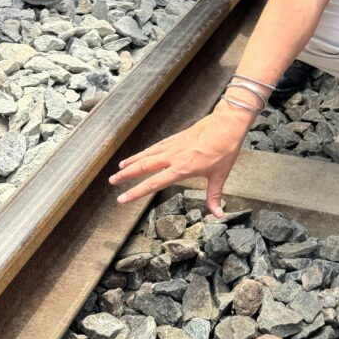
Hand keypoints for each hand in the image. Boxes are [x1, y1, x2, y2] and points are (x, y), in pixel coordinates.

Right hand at [108, 107, 247, 217]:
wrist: (227, 124)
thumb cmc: (225, 149)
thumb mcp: (220, 175)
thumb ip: (215, 196)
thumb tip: (218, 214)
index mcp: (182, 169)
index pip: (153, 183)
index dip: (136, 192)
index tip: (122, 199)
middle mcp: (173, 157)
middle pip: (143, 167)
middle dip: (126, 175)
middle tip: (112, 181)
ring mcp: (173, 145)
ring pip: (147, 154)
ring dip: (132, 161)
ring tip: (119, 168)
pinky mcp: (177, 137)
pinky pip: (156, 146)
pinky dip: (145, 151)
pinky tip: (140, 154)